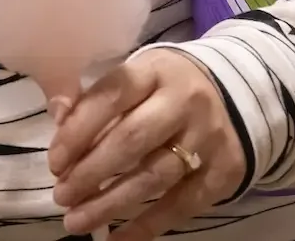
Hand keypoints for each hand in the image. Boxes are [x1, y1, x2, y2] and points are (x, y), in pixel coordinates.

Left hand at [47, 49, 247, 239]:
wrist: (239, 95)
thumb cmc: (167, 88)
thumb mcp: (135, 77)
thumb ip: (95, 96)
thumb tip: (57, 114)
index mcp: (155, 71)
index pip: (111, 97)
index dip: (78, 131)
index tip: (55, 162)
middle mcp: (184, 101)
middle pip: (131, 140)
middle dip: (90, 173)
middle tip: (62, 196)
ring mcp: (207, 138)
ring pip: (154, 176)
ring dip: (111, 204)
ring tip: (78, 221)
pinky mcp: (223, 172)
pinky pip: (182, 205)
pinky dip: (147, 226)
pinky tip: (118, 240)